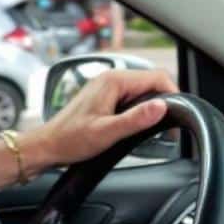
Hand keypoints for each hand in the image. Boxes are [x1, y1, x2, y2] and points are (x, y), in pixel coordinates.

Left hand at [23, 69, 176, 170]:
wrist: (47, 146)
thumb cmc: (70, 140)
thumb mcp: (107, 132)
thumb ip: (135, 119)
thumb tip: (161, 106)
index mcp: (113, 81)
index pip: (158, 77)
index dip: (173, 95)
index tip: (177, 117)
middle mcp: (111, 79)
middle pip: (152, 83)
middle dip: (164, 103)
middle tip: (167, 130)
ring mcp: (107, 87)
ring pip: (143, 92)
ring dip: (152, 109)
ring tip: (155, 131)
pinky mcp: (105, 98)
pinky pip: (132, 99)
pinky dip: (140, 111)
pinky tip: (138, 128)